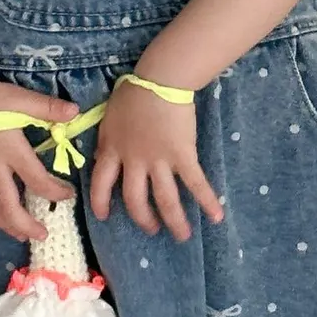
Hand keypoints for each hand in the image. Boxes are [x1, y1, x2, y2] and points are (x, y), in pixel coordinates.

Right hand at [0, 76, 77, 242]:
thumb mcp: (18, 98)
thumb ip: (47, 107)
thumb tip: (75, 112)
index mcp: (10, 151)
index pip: (37, 180)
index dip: (55, 192)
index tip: (68, 196)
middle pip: (8, 207)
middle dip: (26, 225)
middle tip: (42, 235)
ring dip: (5, 224)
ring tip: (20, 234)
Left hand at [89, 78, 223, 241]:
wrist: (160, 81)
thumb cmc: (133, 94)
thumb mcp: (108, 118)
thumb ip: (106, 141)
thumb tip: (100, 160)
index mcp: (112, 150)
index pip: (100, 183)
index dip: (100, 202)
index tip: (104, 216)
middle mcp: (134, 161)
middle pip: (135, 199)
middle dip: (143, 219)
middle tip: (152, 229)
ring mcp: (159, 161)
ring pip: (165, 199)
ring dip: (174, 220)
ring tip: (182, 236)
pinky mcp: (183, 155)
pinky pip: (195, 182)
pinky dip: (207, 200)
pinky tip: (217, 216)